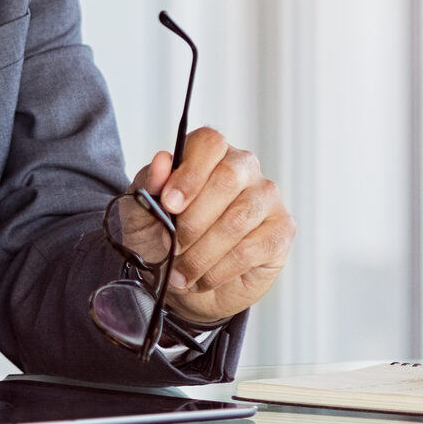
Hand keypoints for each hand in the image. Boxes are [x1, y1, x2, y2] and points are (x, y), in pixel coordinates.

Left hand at [132, 127, 294, 323]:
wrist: (182, 279)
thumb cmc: (161, 237)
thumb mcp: (141, 212)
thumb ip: (148, 184)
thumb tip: (162, 161)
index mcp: (209, 153)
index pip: (209, 143)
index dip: (189, 174)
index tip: (169, 204)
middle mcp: (243, 167)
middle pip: (228, 179)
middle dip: (193, 220)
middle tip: (172, 246)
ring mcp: (267, 198)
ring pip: (239, 218)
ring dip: (203, 252)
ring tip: (181, 272)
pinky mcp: (281, 231)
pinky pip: (252, 249)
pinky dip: (220, 270)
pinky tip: (203, 279)